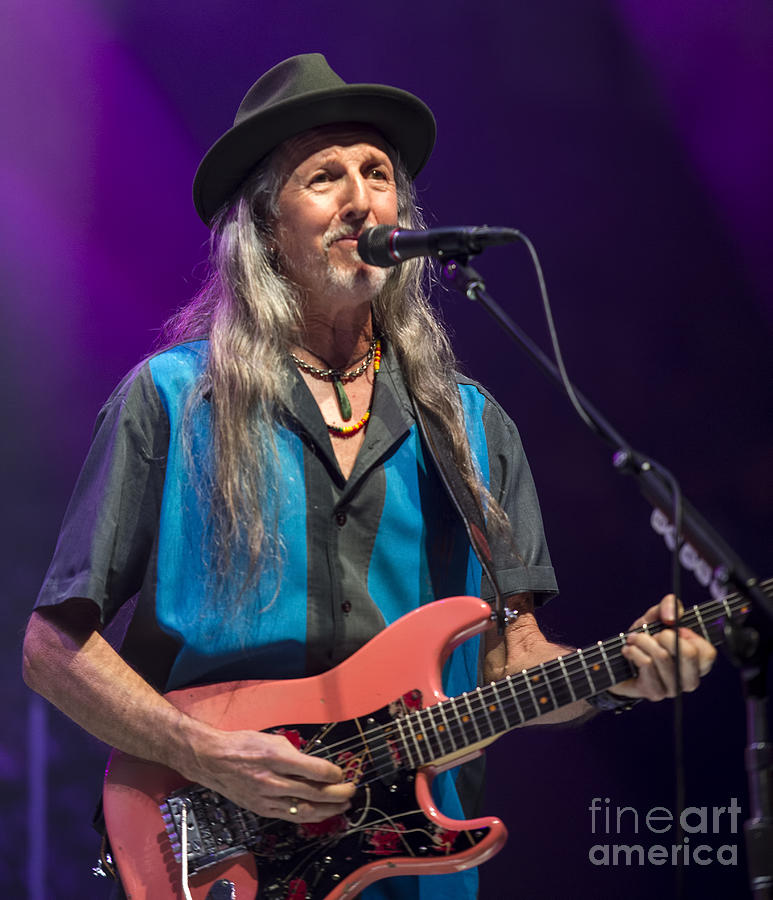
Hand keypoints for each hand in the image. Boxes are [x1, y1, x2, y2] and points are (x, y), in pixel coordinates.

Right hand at [185, 726, 355, 822]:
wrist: (213, 760)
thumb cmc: (243, 745)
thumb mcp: (272, 740)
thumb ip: (294, 754)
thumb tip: (315, 766)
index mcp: (276, 757)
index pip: (314, 770)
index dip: (334, 774)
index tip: (342, 773)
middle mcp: (272, 780)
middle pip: (313, 792)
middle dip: (337, 793)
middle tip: (351, 790)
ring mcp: (266, 797)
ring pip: (304, 809)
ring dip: (328, 809)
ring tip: (343, 806)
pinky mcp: (262, 809)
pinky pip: (290, 816)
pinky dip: (309, 816)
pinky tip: (321, 813)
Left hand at [611, 594, 716, 701]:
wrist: (617, 662)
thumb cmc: (644, 639)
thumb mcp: (656, 617)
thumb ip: (669, 606)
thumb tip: (671, 618)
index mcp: (698, 663)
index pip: (708, 653)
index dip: (690, 635)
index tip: (673, 629)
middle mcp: (689, 679)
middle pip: (688, 653)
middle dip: (665, 635)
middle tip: (653, 635)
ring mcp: (673, 689)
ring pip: (662, 656)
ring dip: (643, 641)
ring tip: (635, 639)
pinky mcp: (654, 693)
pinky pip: (646, 664)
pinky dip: (633, 650)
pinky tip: (628, 650)